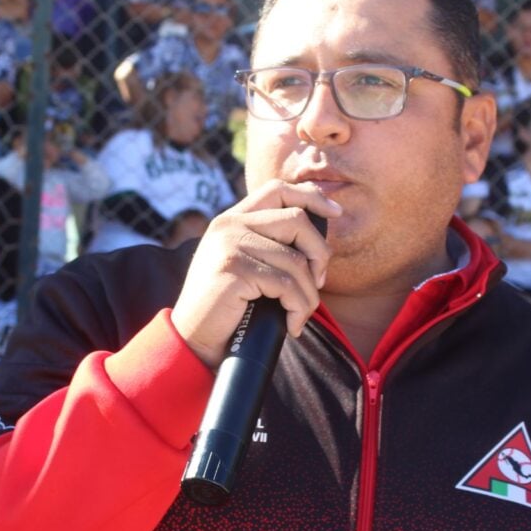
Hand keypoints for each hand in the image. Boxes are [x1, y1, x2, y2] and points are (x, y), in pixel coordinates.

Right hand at [171, 180, 340, 368]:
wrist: (193, 339)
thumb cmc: (228, 308)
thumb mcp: (247, 266)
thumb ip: (269, 246)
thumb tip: (318, 242)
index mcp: (233, 219)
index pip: (278, 190)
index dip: (312, 196)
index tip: (336, 212)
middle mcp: (229, 225)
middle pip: (297, 220)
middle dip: (319, 254)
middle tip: (318, 283)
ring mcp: (230, 244)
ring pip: (297, 260)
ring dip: (309, 294)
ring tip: (300, 314)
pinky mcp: (234, 268)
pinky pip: (287, 285)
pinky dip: (298, 309)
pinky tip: (292, 324)